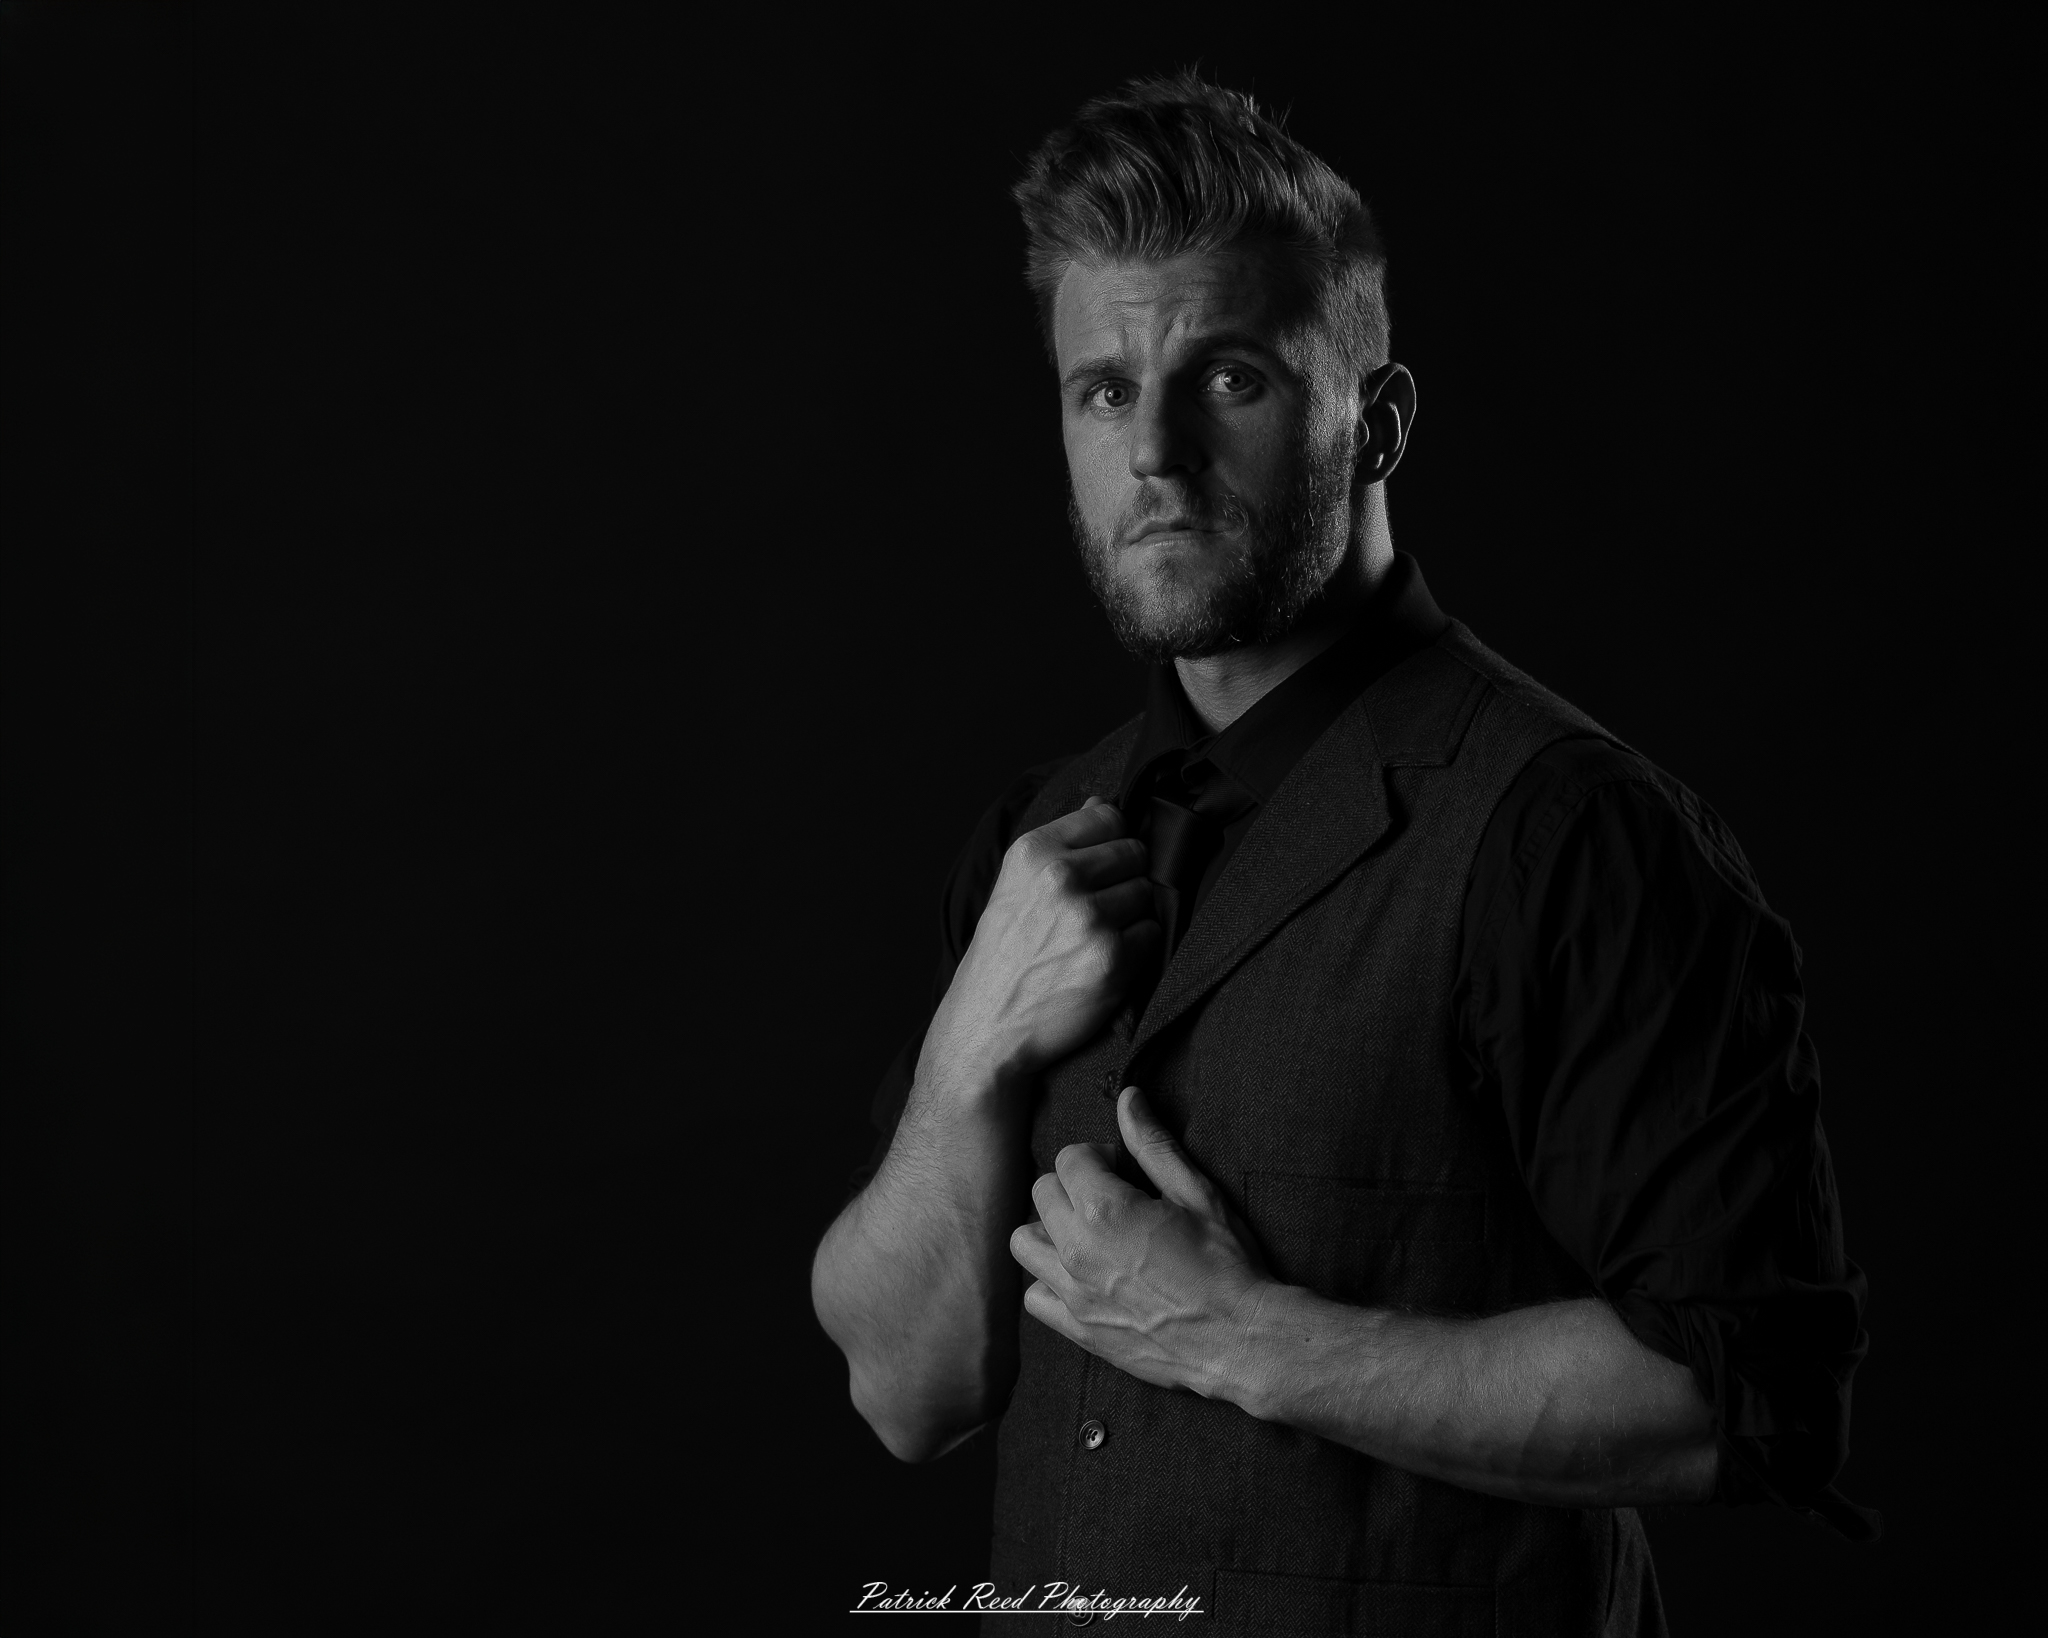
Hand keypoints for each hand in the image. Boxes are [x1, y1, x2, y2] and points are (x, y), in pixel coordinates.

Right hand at [923, 797, 1161, 1086]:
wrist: (987, 1027)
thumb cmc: (1003, 957)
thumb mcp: (1014, 886)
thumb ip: (1060, 843)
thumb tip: (1102, 804)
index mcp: (1033, 851)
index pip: (1109, 817)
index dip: (1110, 844)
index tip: (1097, 870)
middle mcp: (1061, 878)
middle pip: (1135, 853)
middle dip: (1123, 880)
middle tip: (1094, 912)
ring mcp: (1089, 917)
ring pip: (1147, 894)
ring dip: (1131, 917)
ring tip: (1093, 940)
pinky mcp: (1113, 957)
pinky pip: (1152, 935)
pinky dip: (1137, 951)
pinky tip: (1103, 963)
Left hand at [1009, 1086, 1270, 1399]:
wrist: (1241, 1339)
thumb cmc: (1226, 1263)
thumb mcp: (1196, 1193)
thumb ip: (1152, 1144)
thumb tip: (1128, 1097)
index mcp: (1104, 1209)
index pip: (1069, 1158)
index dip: (1099, 1156)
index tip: (1124, 1171)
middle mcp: (1077, 1250)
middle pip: (1043, 1193)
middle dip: (1073, 1186)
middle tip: (1112, 1200)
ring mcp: (1073, 1293)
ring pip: (1025, 1242)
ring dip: (1051, 1230)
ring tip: (1089, 1236)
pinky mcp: (1077, 1329)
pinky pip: (1033, 1297)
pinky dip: (1050, 1282)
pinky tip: (1083, 1278)